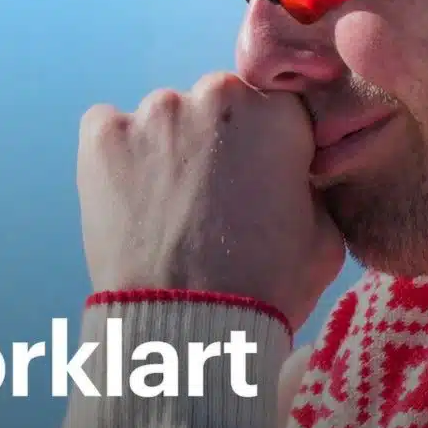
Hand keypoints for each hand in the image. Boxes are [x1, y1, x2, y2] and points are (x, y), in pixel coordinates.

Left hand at [76, 73, 345, 331]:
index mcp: (278, 112)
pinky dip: (119, 154)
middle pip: (220, 102)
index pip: (275, 106)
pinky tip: (130, 195)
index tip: (260, 177)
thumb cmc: (266, 286)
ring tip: (168, 206)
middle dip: (219, 138)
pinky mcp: (102, 134)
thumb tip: (296, 172)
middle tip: (213, 195)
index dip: (268, 143)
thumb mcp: (325, 235)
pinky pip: (109, 127)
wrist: (186, 333)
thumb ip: (312, 183)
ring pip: (166, 116)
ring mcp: (155, 111)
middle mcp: (217, 94)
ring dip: (169, 147)